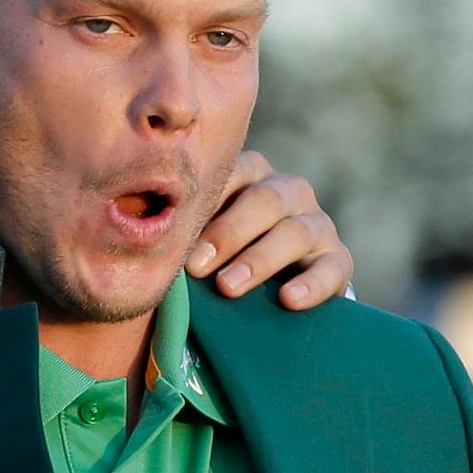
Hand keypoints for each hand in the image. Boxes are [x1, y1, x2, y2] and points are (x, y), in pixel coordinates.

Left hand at [188, 149, 352, 309]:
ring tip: (228, 288)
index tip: (178, 239)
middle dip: (228, 233)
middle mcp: (287, 192)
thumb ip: (181, 231)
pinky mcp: (338, 260)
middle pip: (265, 200)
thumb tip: (134, 236)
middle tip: (196, 267)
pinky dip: (311, 284)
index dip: (207, 204)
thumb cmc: (221, 260)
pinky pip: (332, 267)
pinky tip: (288, 300)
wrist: (272, 293)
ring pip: (296, 232)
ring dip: (259, 260)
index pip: (233, 172)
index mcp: (249, 176)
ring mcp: (317, 224)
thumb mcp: (201, 240)